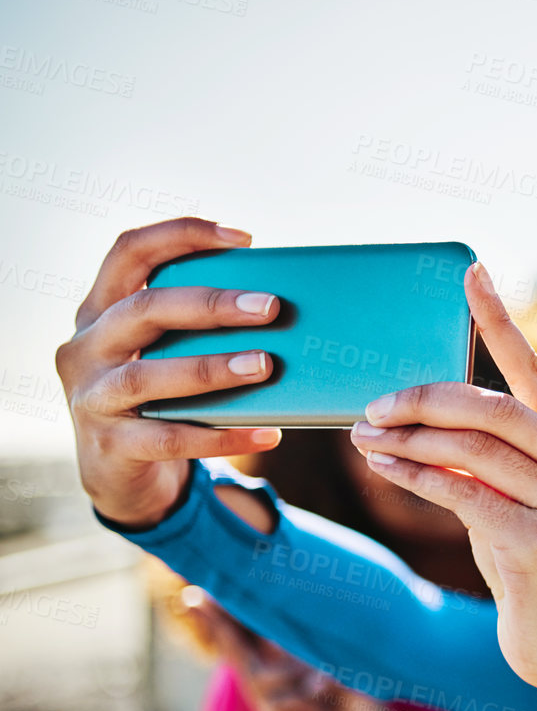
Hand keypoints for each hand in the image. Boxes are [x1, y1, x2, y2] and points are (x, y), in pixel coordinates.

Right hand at [56, 218, 283, 528]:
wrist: (118, 475)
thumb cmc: (157, 396)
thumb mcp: (162, 352)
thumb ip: (194, 326)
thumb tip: (275, 305)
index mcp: (101, 310)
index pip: (129, 252)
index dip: (181, 235)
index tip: (243, 238)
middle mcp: (85, 346)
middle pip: (143, 309)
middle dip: (209, 304)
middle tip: (270, 307)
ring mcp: (91, 396)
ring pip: (147, 376)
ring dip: (211, 368)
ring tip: (266, 365)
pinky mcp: (109, 445)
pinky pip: (170, 439)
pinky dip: (222, 435)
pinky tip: (267, 433)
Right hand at [181, 589, 398, 710]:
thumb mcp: (347, 674)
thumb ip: (317, 656)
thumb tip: (283, 634)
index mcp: (293, 675)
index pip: (258, 641)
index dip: (236, 618)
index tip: (209, 592)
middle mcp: (276, 694)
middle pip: (240, 656)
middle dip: (219, 626)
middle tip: (195, 598)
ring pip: (260, 681)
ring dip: (292, 672)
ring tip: (326, 682)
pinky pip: (275, 707)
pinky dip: (298, 697)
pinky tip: (322, 696)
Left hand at [347, 263, 536, 704]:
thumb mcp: (524, 500)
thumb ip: (495, 457)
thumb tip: (423, 410)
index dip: (500, 321)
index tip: (470, 273)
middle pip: (498, 408)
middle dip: (427, 396)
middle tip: (375, 402)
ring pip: (476, 449)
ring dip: (410, 438)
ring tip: (366, 436)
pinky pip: (464, 493)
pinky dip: (416, 474)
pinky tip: (386, 466)